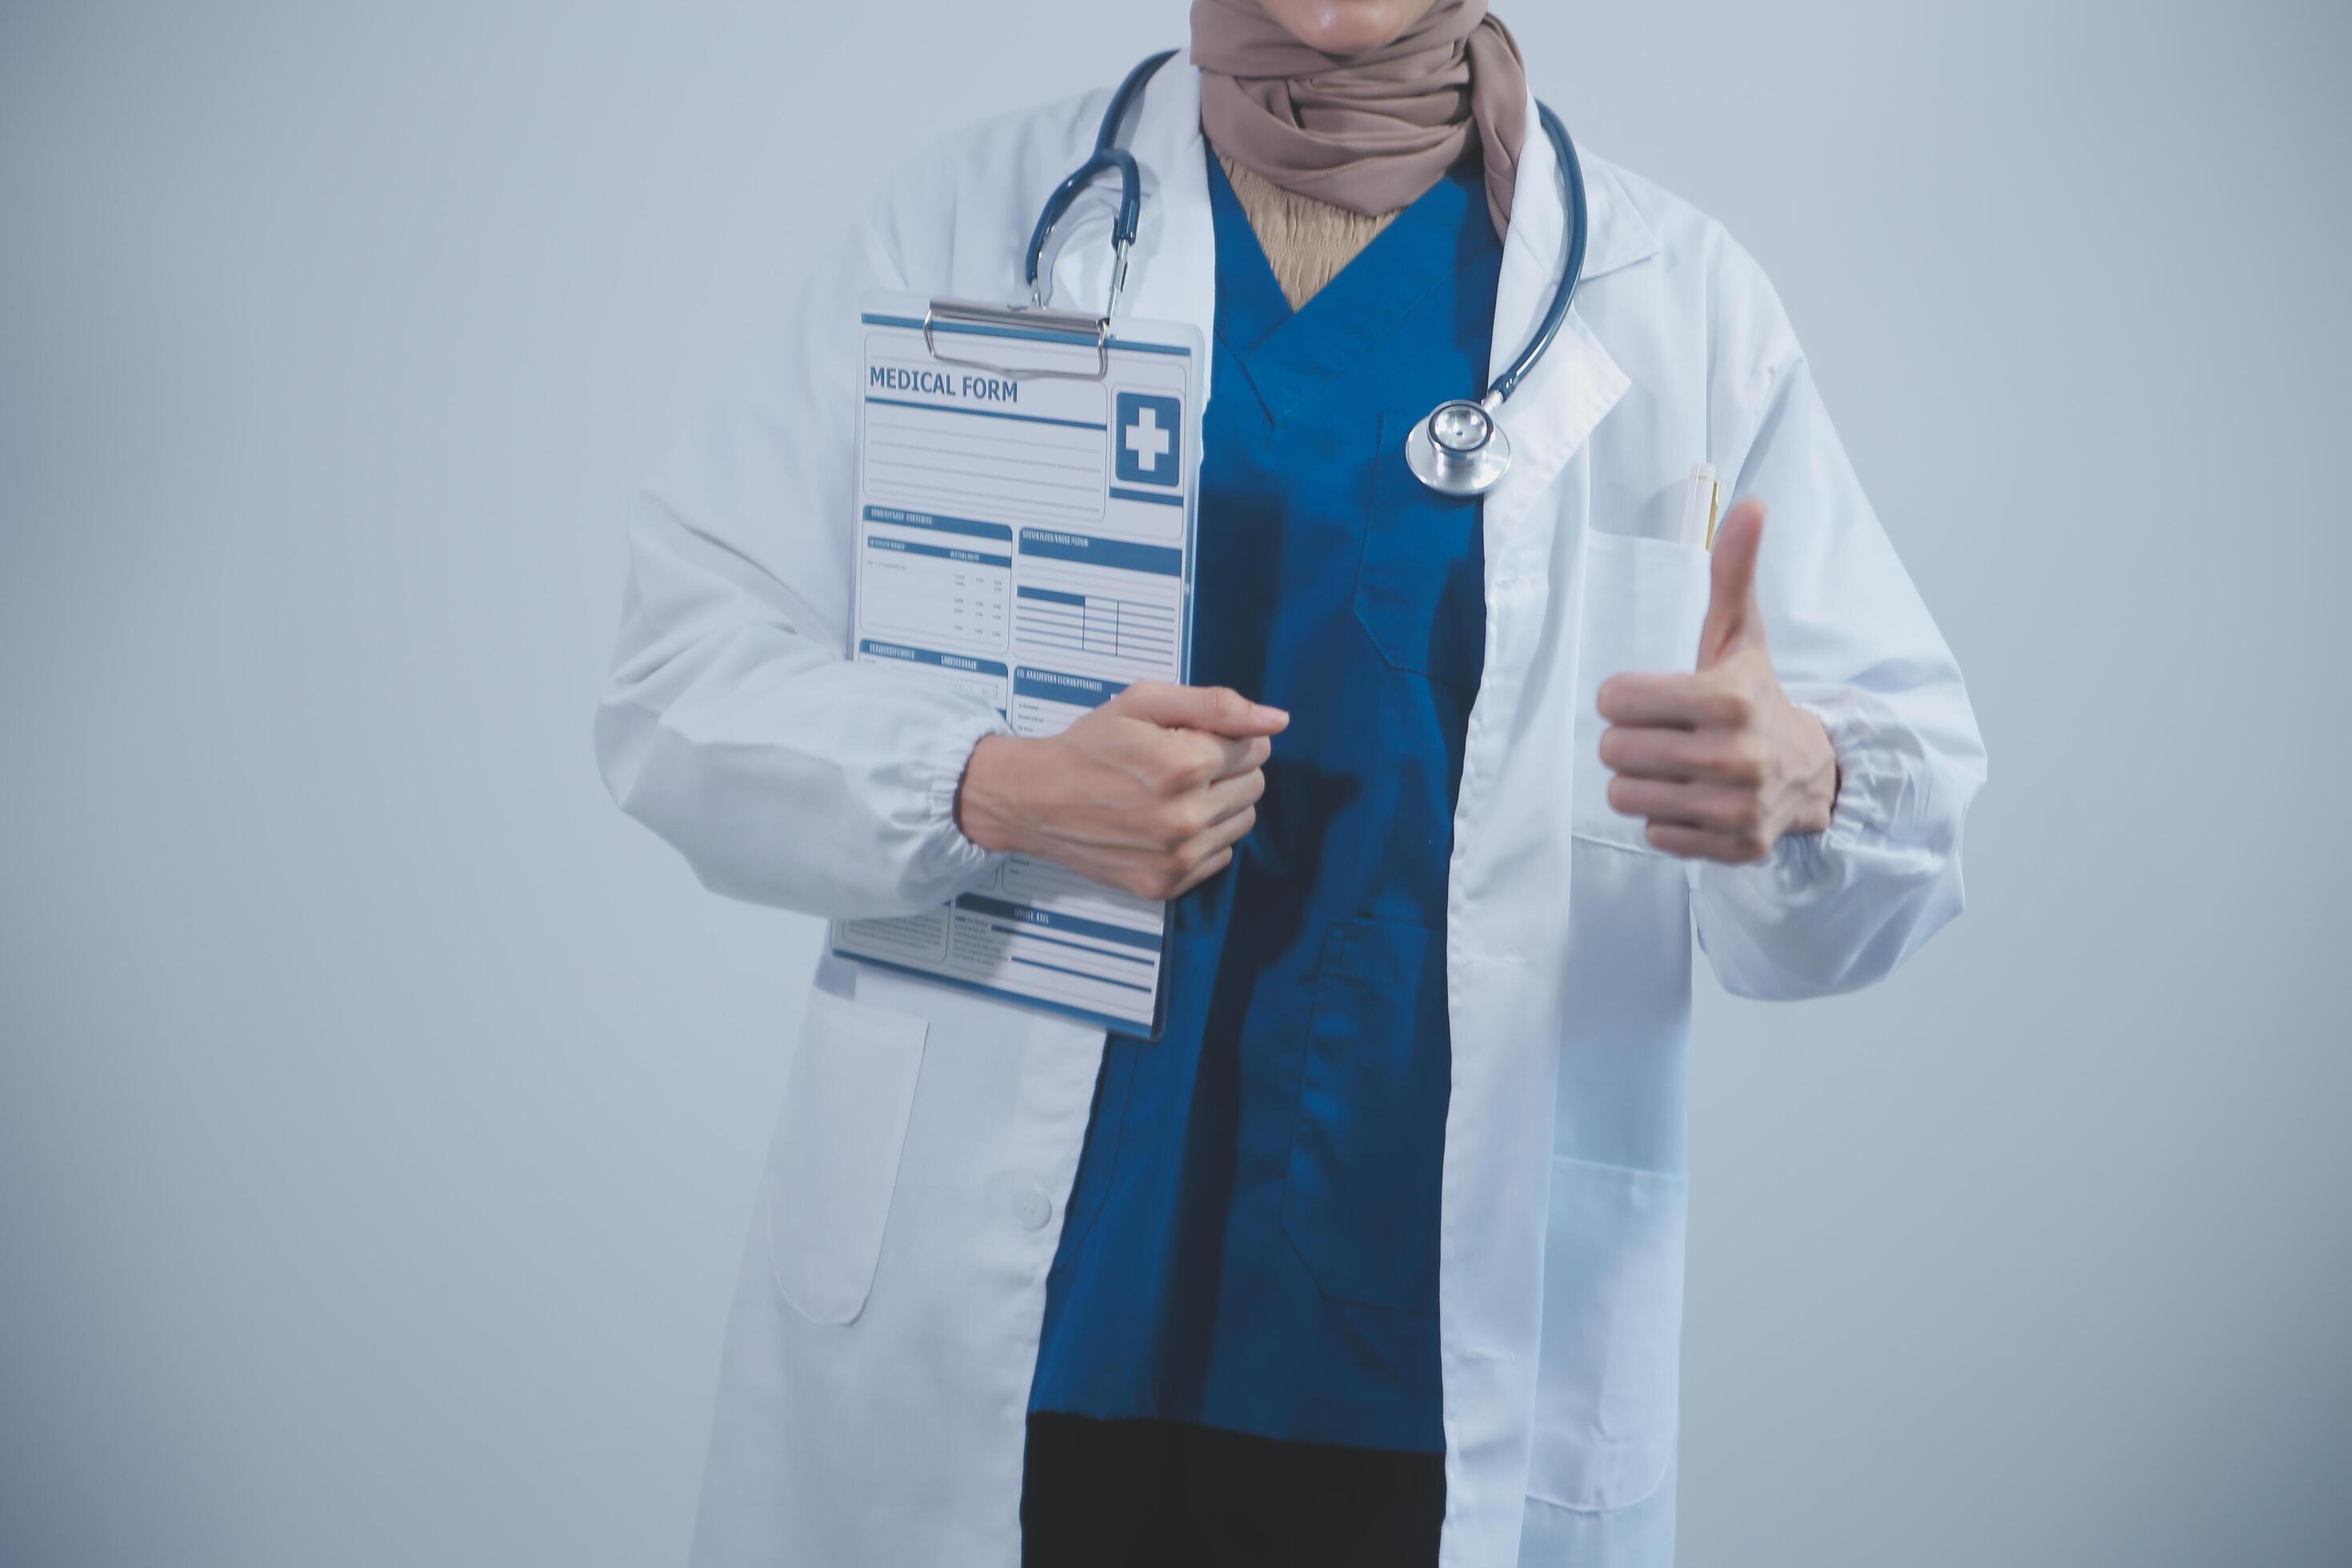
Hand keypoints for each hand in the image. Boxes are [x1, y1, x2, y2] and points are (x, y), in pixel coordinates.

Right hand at [954, 682, 1287, 899]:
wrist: (1034, 800)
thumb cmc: (1090, 745)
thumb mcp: (1144, 702)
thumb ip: (1216, 705)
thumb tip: (1277, 720)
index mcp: (1184, 764)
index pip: (1256, 748)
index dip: (1228, 738)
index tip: (1192, 738)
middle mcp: (1186, 817)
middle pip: (1255, 786)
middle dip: (1228, 769)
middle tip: (1182, 764)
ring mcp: (1177, 857)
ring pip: (1243, 823)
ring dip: (1220, 804)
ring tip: (1174, 793)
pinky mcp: (1166, 885)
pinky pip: (1220, 858)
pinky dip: (1204, 838)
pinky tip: (1167, 823)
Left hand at [1595, 498, 1837, 862]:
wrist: (1811, 774)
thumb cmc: (1757, 697)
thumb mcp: (1741, 636)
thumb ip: (1732, 573)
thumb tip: (1748, 503)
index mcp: (1729, 699)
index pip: (1617, 701)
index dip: (1623, 698)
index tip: (1649, 697)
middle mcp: (1736, 757)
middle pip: (1615, 751)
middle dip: (1630, 741)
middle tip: (1665, 735)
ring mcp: (1736, 808)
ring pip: (1626, 797)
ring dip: (1641, 783)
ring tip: (1677, 767)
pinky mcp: (1733, 848)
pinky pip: (1654, 835)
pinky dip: (1667, 820)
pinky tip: (1696, 799)